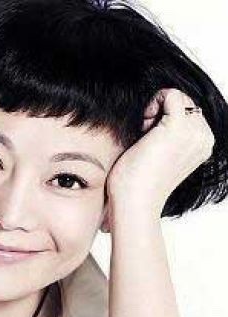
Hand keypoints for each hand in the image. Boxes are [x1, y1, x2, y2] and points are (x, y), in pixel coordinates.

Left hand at [101, 88, 214, 232]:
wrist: (134, 201)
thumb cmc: (139, 183)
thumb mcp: (162, 155)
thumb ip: (170, 137)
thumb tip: (159, 118)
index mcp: (204, 144)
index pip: (188, 113)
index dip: (164, 121)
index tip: (150, 142)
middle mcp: (204, 137)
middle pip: (182, 103)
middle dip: (160, 115)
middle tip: (146, 141)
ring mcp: (194, 131)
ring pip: (175, 98)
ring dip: (155, 113)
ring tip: (145, 139)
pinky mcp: (178, 126)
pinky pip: (169, 94)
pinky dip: (152, 104)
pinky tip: (143, 128)